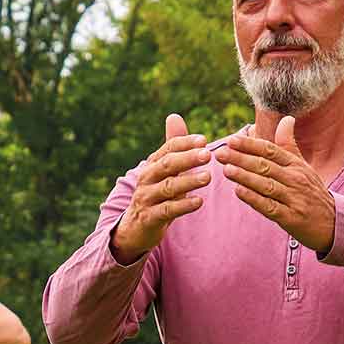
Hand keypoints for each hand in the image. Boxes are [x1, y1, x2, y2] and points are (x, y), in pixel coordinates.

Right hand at [109, 116, 220, 253]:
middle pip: (167, 165)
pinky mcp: (149, 218)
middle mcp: (147, 179)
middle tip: (208, 154)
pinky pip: (167, 210)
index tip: (204, 140)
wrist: (135, 228)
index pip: (168, 148)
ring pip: (168, 187)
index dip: (185, 143)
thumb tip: (174, 116)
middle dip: (187, 158)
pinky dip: (183, 206)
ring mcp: (147, 198)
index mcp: (152, 165)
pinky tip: (199, 201)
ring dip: (188, 181)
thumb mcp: (163, 171)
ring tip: (208, 177)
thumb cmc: (155, 195)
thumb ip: (172, 146)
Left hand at [210, 124, 335, 251]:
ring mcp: (294, 198)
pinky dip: (254, 199)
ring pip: (266, 185)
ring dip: (245, 177)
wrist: (333, 222)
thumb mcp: (303, 166)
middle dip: (241, 159)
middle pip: (265, 166)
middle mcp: (295, 179)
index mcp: (296, 165)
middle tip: (220, 153)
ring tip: (226, 170)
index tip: (232, 140)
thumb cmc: (312, 191)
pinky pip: (270, 207)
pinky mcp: (291, 217)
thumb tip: (286, 118)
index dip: (250, 145)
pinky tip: (239, 192)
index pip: (271, 151)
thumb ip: (289, 144)